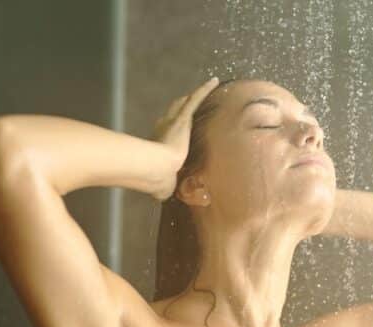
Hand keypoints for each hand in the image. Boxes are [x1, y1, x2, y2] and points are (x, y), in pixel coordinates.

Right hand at [149, 77, 219, 199]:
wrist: (158, 170)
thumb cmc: (158, 180)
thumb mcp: (163, 184)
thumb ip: (165, 187)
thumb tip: (163, 199)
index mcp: (158, 142)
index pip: (165, 130)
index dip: (169, 126)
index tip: (174, 126)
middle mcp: (163, 126)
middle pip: (173, 112)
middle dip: (180, 107)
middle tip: (188, 102)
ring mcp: (173, 121)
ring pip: (184, 103)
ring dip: (193, 96)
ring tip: (205, 89)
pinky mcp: (183, 118)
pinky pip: (196, 99)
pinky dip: (204, 89)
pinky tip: (214, 81)